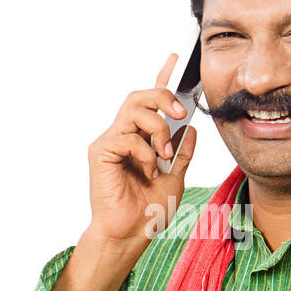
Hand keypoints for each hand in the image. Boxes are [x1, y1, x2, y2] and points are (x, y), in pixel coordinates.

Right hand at [85, 52, 197, 247]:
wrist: (131, 234)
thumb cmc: (148, 210)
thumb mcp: (176, 177)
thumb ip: (182, 152)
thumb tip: (190, 128)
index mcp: (142, 138)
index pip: (152, 102)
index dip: (163, 77)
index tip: (176, 57)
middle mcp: (124, 134)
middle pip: (140, 96)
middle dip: (163, 97)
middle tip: (179, 113)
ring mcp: (111, 141)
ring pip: (134, 109)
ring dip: (156, 128)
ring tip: (164, 155)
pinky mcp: (100, 151)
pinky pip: (127, 137)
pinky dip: (145, 153)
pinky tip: (149, 171)